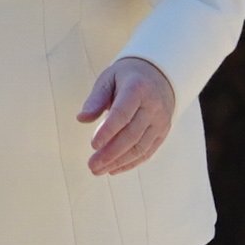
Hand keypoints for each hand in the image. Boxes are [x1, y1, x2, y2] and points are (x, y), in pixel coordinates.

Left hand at [78, 56, 176, 174]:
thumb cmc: (127, 77)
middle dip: (110, 153)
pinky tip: (114, 169)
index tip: (93, 145)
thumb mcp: (109, 78)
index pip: (122, 114)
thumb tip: (81, 119)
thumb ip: (95, 99)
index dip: (108, 131)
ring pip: (140, 147)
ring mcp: (161, 121)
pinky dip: (131, 162)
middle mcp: (153, 106)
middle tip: (91, 165)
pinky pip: (148, 151)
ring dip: (119, 162)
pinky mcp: (163, 132)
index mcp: (137, 89)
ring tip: (98, 170)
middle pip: (131, 135)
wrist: (160, 75)